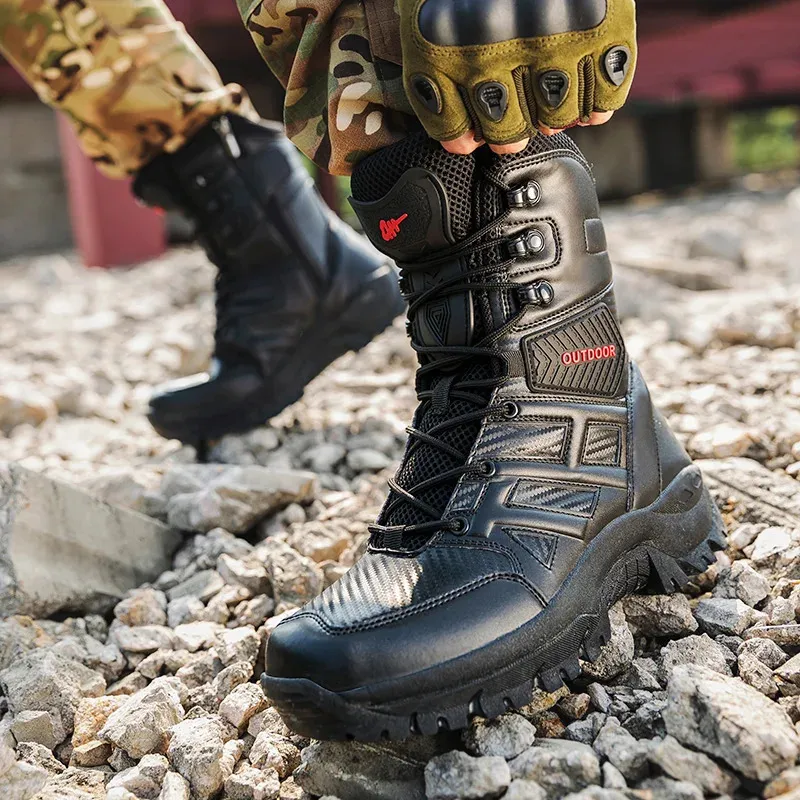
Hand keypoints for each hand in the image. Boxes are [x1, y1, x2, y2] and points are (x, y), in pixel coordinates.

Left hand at [398, 0, 636, 153]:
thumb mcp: (426, 3)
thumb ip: (433, 59)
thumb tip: (455, 130)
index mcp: (441, 43)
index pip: (454, 129)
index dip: (464, 135)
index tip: (470, 133)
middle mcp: (493, 49)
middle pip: (507, 130)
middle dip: (509, 130)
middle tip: (515, 120)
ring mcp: (551, 39)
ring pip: (556, 118)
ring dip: (554, 116)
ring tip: (550, 99)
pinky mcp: (603, 25)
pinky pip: (607, 92)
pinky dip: (600, 102)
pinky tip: (590, 97)